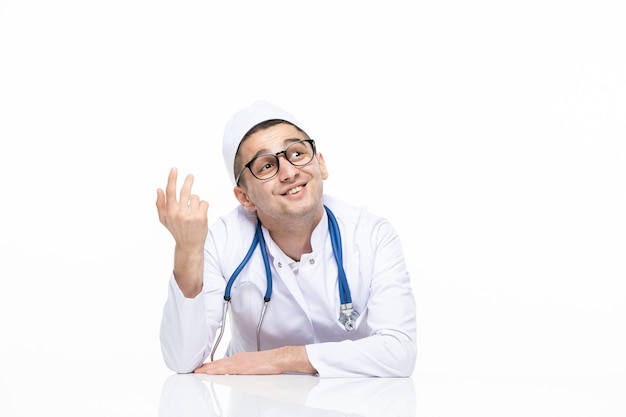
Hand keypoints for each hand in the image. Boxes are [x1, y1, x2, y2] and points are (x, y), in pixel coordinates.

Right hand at [156, 167, 208, 296]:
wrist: (189, 245)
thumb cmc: (176, 229)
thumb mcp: (164, 219)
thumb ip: (160, 204)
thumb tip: (159, 189)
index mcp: (169, 212)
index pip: (170, 191)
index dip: (172, 179)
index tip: (174, 169)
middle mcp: (179, 213)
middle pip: (185, 191)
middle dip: (188, 181)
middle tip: (190, 176)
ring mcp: (191, 215)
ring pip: (195, 197)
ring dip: (195, 201)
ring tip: (192, 211)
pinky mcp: (201, 217)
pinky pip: (204, 203)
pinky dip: (202, 206)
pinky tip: (199, 214)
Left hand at [193, 346, 316, 374]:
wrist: (278, 358)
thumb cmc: (269, 362)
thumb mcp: (253, 365)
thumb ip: (244, 368)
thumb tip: (239, 373)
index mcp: (240, 358)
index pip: (222, 362)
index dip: (211, 365)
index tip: (202, 367)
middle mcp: (238, 358)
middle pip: (218, 363)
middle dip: (206, 367)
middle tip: (195, 369)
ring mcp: (239, 362)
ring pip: (220, 365)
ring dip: (208, 368)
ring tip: (198, 371)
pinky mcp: (242, 366)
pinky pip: (226, 369)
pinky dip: (217, 370)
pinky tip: (211, 372)